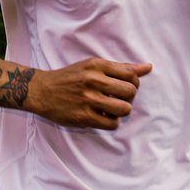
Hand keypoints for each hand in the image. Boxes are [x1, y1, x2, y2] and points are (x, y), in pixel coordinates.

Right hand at [25, 58, 152, 129]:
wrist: (40, 91)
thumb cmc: (69, 78)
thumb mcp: (91, 66)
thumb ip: (120, 68)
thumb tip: (148, 67)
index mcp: (96, 65)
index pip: (130, 74)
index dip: (134, 82)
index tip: (124, 87)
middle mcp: (92, 80)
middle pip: (131, 91)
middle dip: (129, 97)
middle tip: (118, 99)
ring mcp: (88, 99)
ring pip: (124, 109)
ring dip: (122, 111)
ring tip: (112, 109)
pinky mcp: (83, 116)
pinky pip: (112, 123)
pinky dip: (111, 122)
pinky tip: (103, 117)